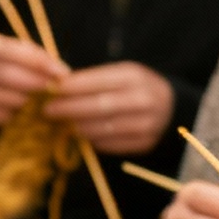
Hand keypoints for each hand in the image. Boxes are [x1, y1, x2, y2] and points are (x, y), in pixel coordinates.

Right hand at [0, 35, 65, 129]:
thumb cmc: (15, 72)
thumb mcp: (27, 61)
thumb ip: (40, 62)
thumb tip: (61, 73)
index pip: (7, 51)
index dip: (35, 61)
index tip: (60, 72)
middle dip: (29, 81)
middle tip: (50, 89)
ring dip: (18, 100)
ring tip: (38, 103)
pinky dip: (6, 116)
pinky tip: (22, 116)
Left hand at [43, 63, 174, 155]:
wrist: (171, 108)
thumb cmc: (134, 88)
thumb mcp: (120, 74)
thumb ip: (93, 79)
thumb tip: (56, 86)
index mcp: (134, 76)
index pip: (96, 81)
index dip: (70, 87)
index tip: (49, 90)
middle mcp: (143, 99)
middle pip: (98, 106)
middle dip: (69, 109)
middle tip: (47, 111)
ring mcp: (146, 123)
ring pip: (102, 128)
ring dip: (77, 127)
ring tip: (60, 124)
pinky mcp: (144, 143)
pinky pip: (110, 144)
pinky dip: (91, 140)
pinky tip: (80, 135)